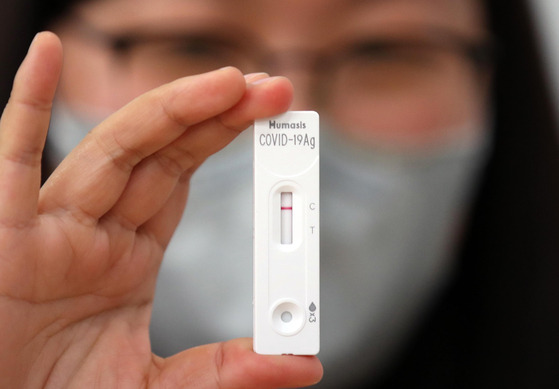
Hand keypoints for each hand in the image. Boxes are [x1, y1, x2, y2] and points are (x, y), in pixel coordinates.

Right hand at [0, 32, 322, 387]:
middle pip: (162, 153)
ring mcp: (48, 227)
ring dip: (171, 109)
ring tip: (231, 83)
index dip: (226, 145)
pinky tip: (46, 56)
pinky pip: (10, 162)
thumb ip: (228, 371)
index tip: (277, 126)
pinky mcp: (2, 236)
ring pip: (114, 148)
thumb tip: (303, 363)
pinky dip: (24, 106)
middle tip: (273, 88)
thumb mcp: (158, 385)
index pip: (183, 181)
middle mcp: (92, 231)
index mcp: (126, 258)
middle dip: (217, 115)